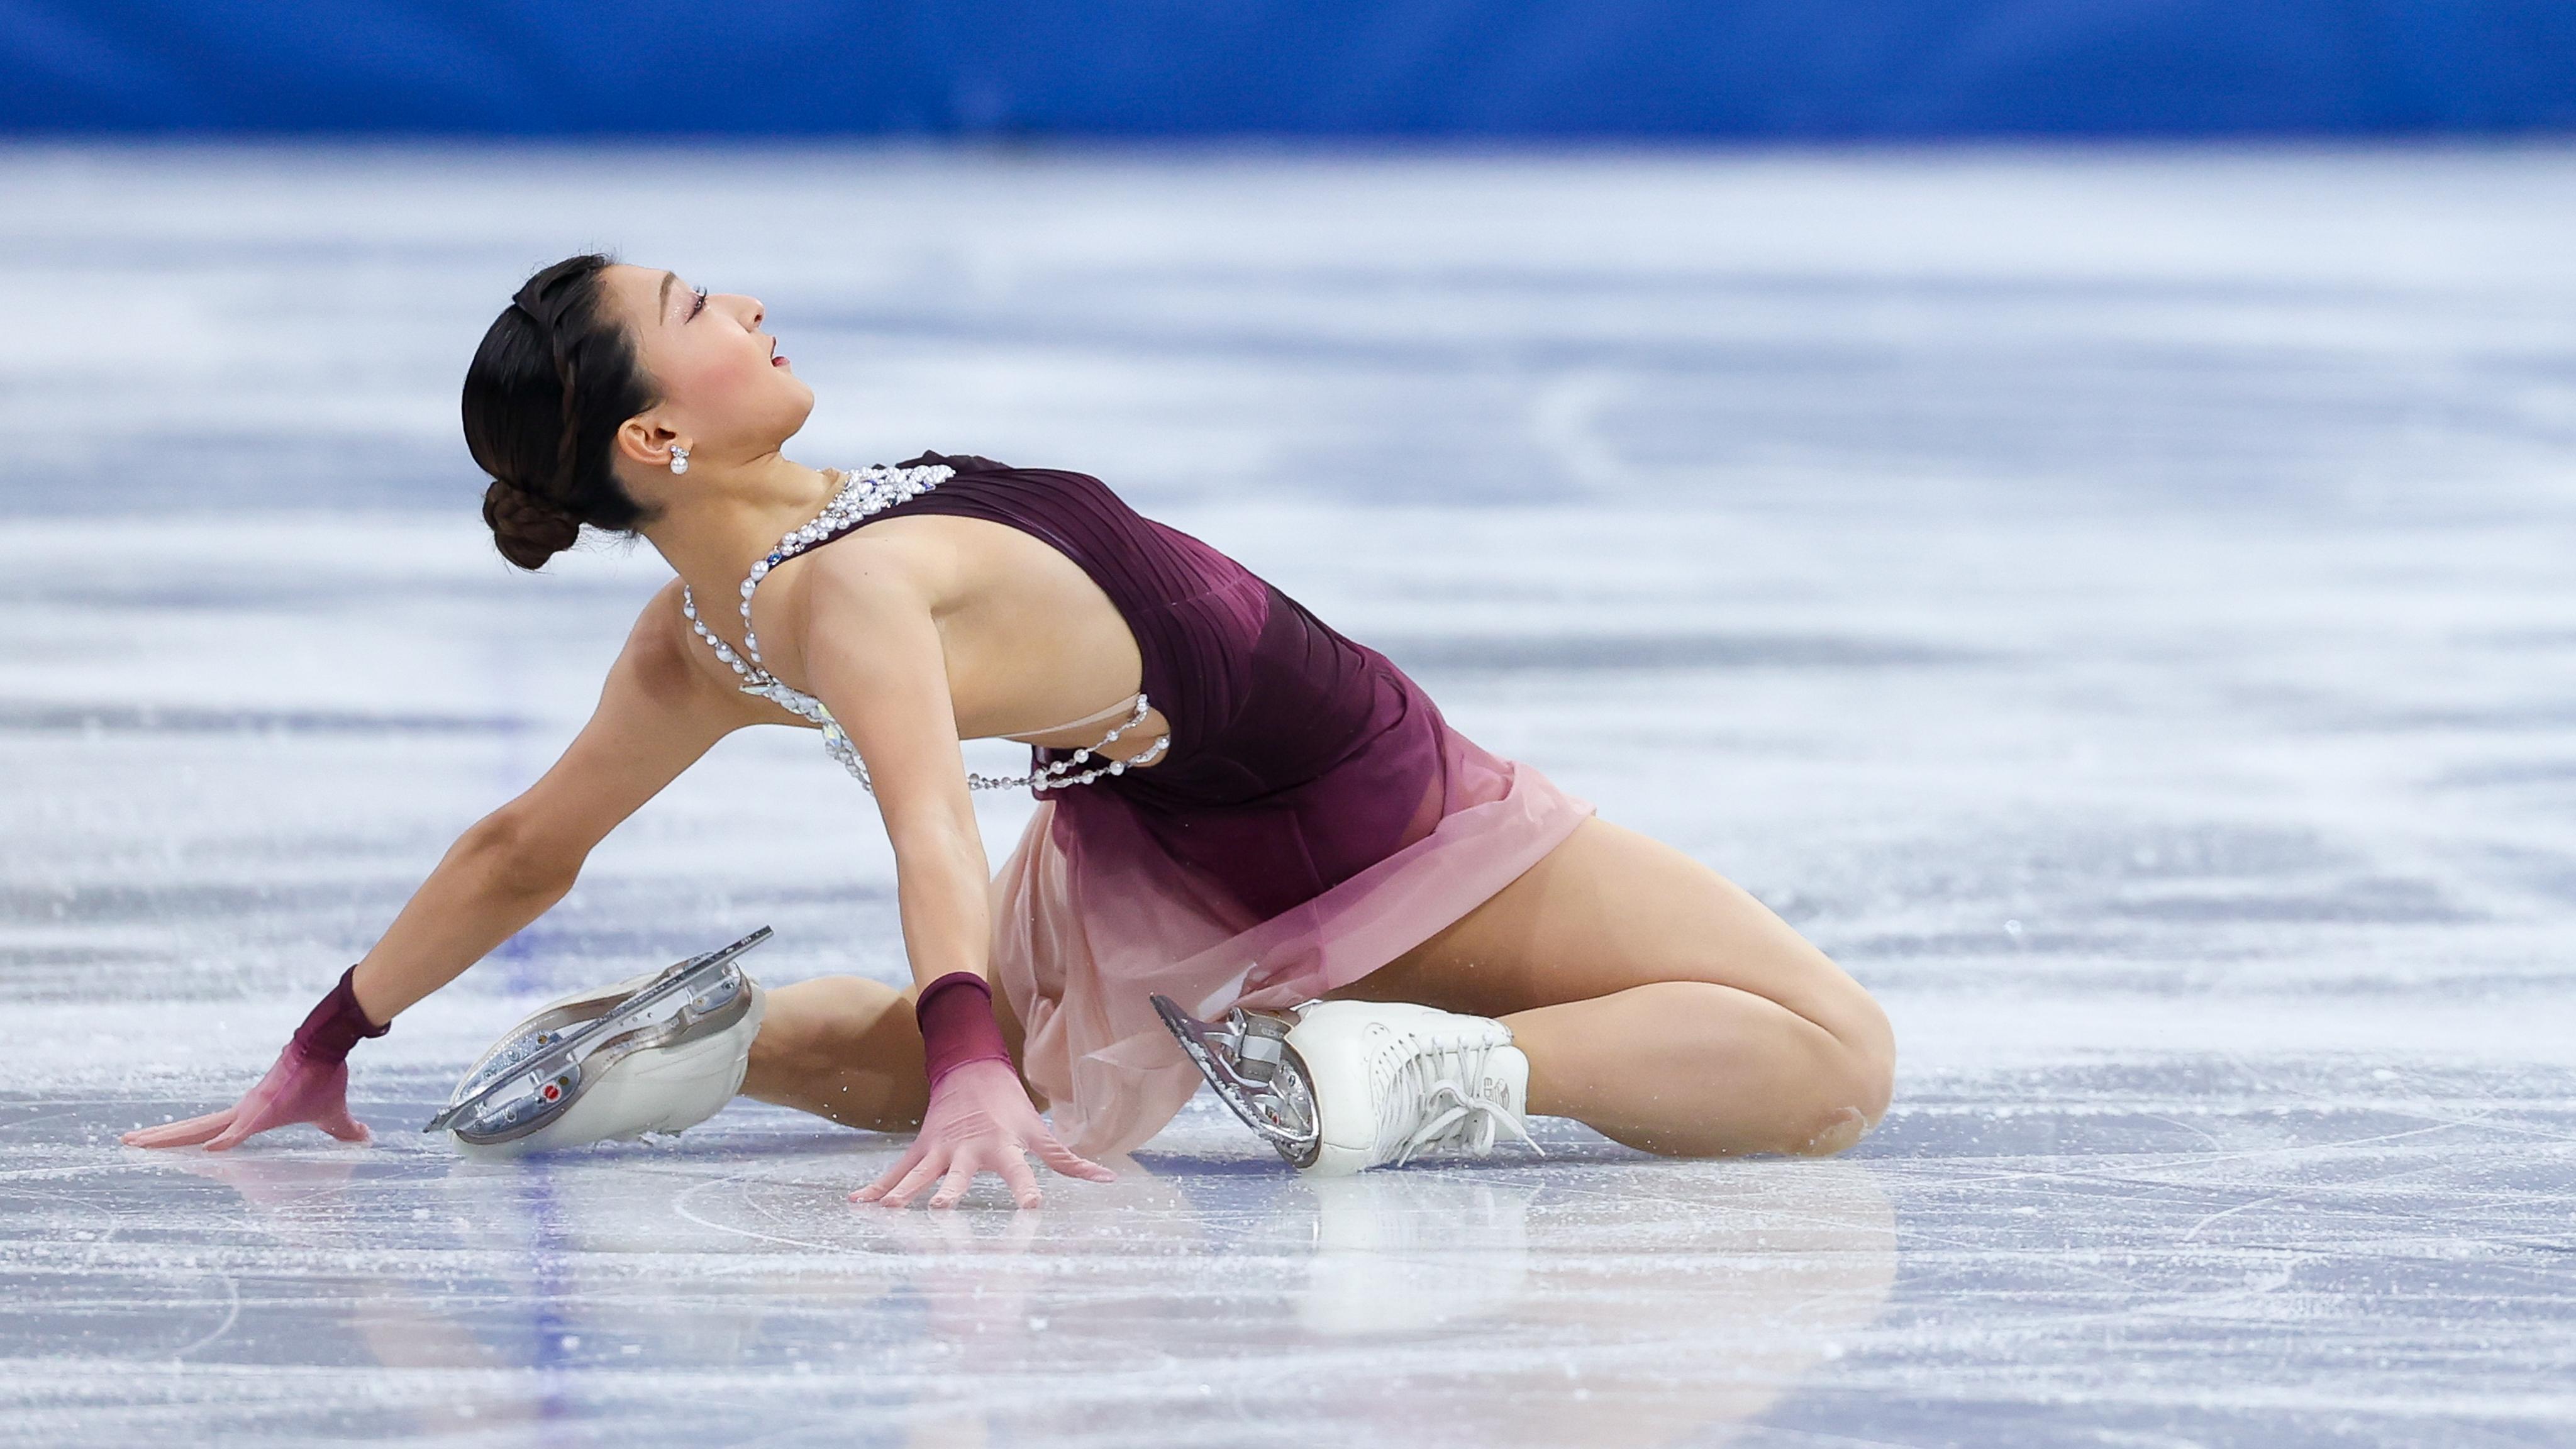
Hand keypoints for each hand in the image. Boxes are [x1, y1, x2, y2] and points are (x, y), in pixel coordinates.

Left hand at [120, 1042, 370, 1150]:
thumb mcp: (332, 1114)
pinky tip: (212, 1148)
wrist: (329, 1047)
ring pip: (201, 1127)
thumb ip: (343, 1129)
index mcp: (251, 1114)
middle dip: (159, 1137)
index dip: (181, 1137)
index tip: (155, 1143)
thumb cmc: (325, 1077)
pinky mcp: (267, 1106)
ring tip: (134, 1142)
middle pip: (192, 1128)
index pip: (209, 1130)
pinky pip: (244, 1128)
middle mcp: (242, 1111)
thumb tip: (365, 1137)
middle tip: (126, 1141)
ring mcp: (250, 1108)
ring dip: (167, 1136)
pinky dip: (230, 1139)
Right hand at [852, 1058, 1114, 1208]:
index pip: (1019, 1171)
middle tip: (942, 1210)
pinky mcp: (921, 1148)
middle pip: (958, 1173)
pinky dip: (876, 1187)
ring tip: (888, 1210)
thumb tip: (1107, 1178)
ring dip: (903, 1191)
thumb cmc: (1010, 1105)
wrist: (970, 1066)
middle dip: (950, 1192)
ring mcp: (939, 1148)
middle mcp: (968, 1148)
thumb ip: (1068, 1160)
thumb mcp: (1038, 1130)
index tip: (1032, 1206)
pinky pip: (896, 1170)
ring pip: (919, 1173)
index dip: (1026, 1188)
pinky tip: (856, 1205)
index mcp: (1002, 1145)